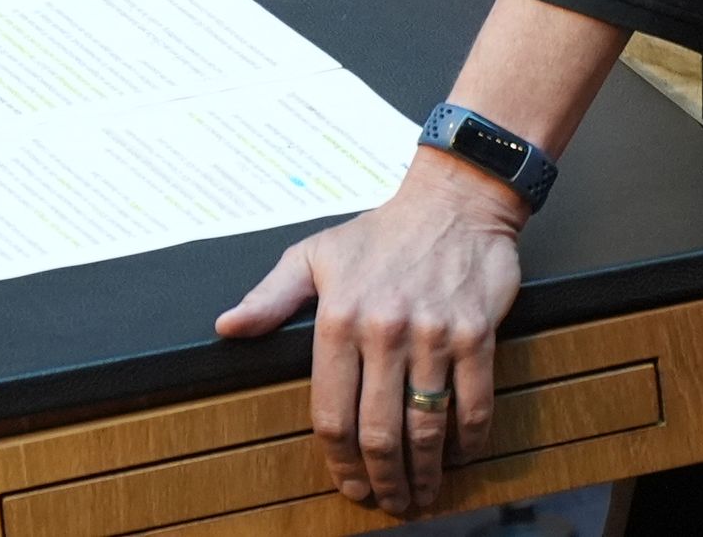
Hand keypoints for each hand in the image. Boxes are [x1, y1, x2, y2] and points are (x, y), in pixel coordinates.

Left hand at [220, 152, 524, 517]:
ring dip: (423, 471)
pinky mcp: (475, 334)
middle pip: (378, 430)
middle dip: (381, 477)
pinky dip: (467, 442)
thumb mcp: (313, 255)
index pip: (331, 410)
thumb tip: (227, 328)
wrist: (452, 202)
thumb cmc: (379, 233)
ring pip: (425, 425)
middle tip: (385, 501)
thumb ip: (270, 299)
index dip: (337, 459)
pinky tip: (459, 459)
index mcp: (337, 317)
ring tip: (419, 493)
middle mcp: (383, 329)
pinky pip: (473, 404)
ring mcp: (432, 334)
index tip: (346, 483)